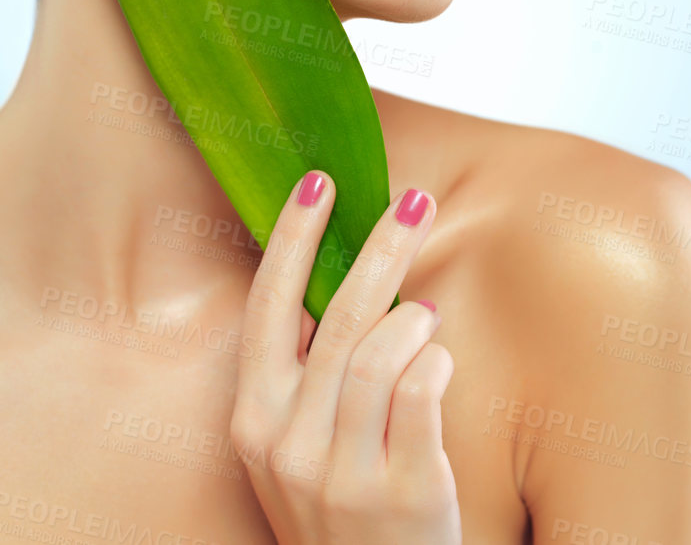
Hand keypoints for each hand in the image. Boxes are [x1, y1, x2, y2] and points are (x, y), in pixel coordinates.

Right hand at [231, 170, 458, 543]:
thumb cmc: (343, 507)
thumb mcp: (300, 444)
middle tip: (416, 201)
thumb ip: (311, 372)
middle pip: (338, 318)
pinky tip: (437, 362)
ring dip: (415, 318)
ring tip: (427, 313)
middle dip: (381, 247)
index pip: (267, 309)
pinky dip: (436, 361)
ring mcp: (342, 475)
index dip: (292, 240)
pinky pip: (422, 392)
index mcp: (253, 422)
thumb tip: (347, 274)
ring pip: (379, 353)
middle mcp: (286, 446)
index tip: (318, 182)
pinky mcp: (403, 495)